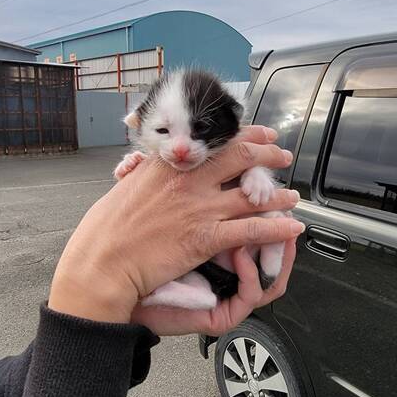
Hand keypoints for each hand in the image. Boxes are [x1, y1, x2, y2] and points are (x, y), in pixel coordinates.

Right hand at [49, 126, 303, 323]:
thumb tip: (154, 170)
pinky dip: (277, 228)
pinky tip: (293, 227)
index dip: (244, 135)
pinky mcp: (205, 238)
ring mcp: (199, 209)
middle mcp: (188, 181)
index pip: (213, 142)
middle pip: (240, 158)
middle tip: (282, 155)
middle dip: (268, 154)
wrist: (102, 263)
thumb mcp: (125, 188)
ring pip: (251, 194)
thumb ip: (148, 175)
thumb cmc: (105, 231)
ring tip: (292, 196)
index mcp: (168, 165)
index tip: (259, 133)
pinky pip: (252, 230)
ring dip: (278, 195)